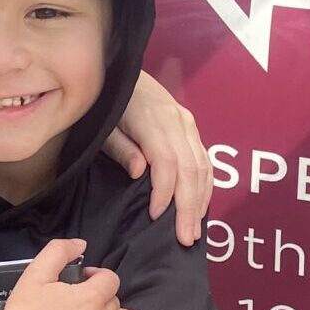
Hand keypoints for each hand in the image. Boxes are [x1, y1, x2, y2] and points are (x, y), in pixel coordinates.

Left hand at [105, 69, 210, 246]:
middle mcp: (177, 121)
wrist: (121, 72)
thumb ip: (121, 147)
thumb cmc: (107, 103)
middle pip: (191, 169)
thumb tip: (141, 172)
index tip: (155, 216)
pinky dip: (205, 186)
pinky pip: (205, 160)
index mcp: (153, 120)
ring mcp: (187, 124)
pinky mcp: (191, 128)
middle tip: (185, 237)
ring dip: (200, 201)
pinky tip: (200, 207)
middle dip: (189, 207)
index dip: (164, 191)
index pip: (166, 162)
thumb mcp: (104, 125)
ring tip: (193, 231)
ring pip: (202, 166)